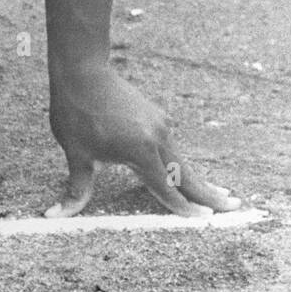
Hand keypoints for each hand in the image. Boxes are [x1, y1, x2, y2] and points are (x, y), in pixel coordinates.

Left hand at [45, 60, 241, 218]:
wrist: (82, 70)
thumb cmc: (76, 112)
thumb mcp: (76, 154)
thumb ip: (77, 189)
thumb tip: (56, 215)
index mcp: (142, 151)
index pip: (167, 189)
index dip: (184, 209)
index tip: (204, 221)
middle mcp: (158, 137)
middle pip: (186, 174)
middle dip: (209, 194)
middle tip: (234, 207)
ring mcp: (159, 123)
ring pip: (181, 159)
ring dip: (197, 178)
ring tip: (218, 194)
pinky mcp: (156, 115)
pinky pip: (172, 145)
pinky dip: (181, 161)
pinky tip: (185, 170)